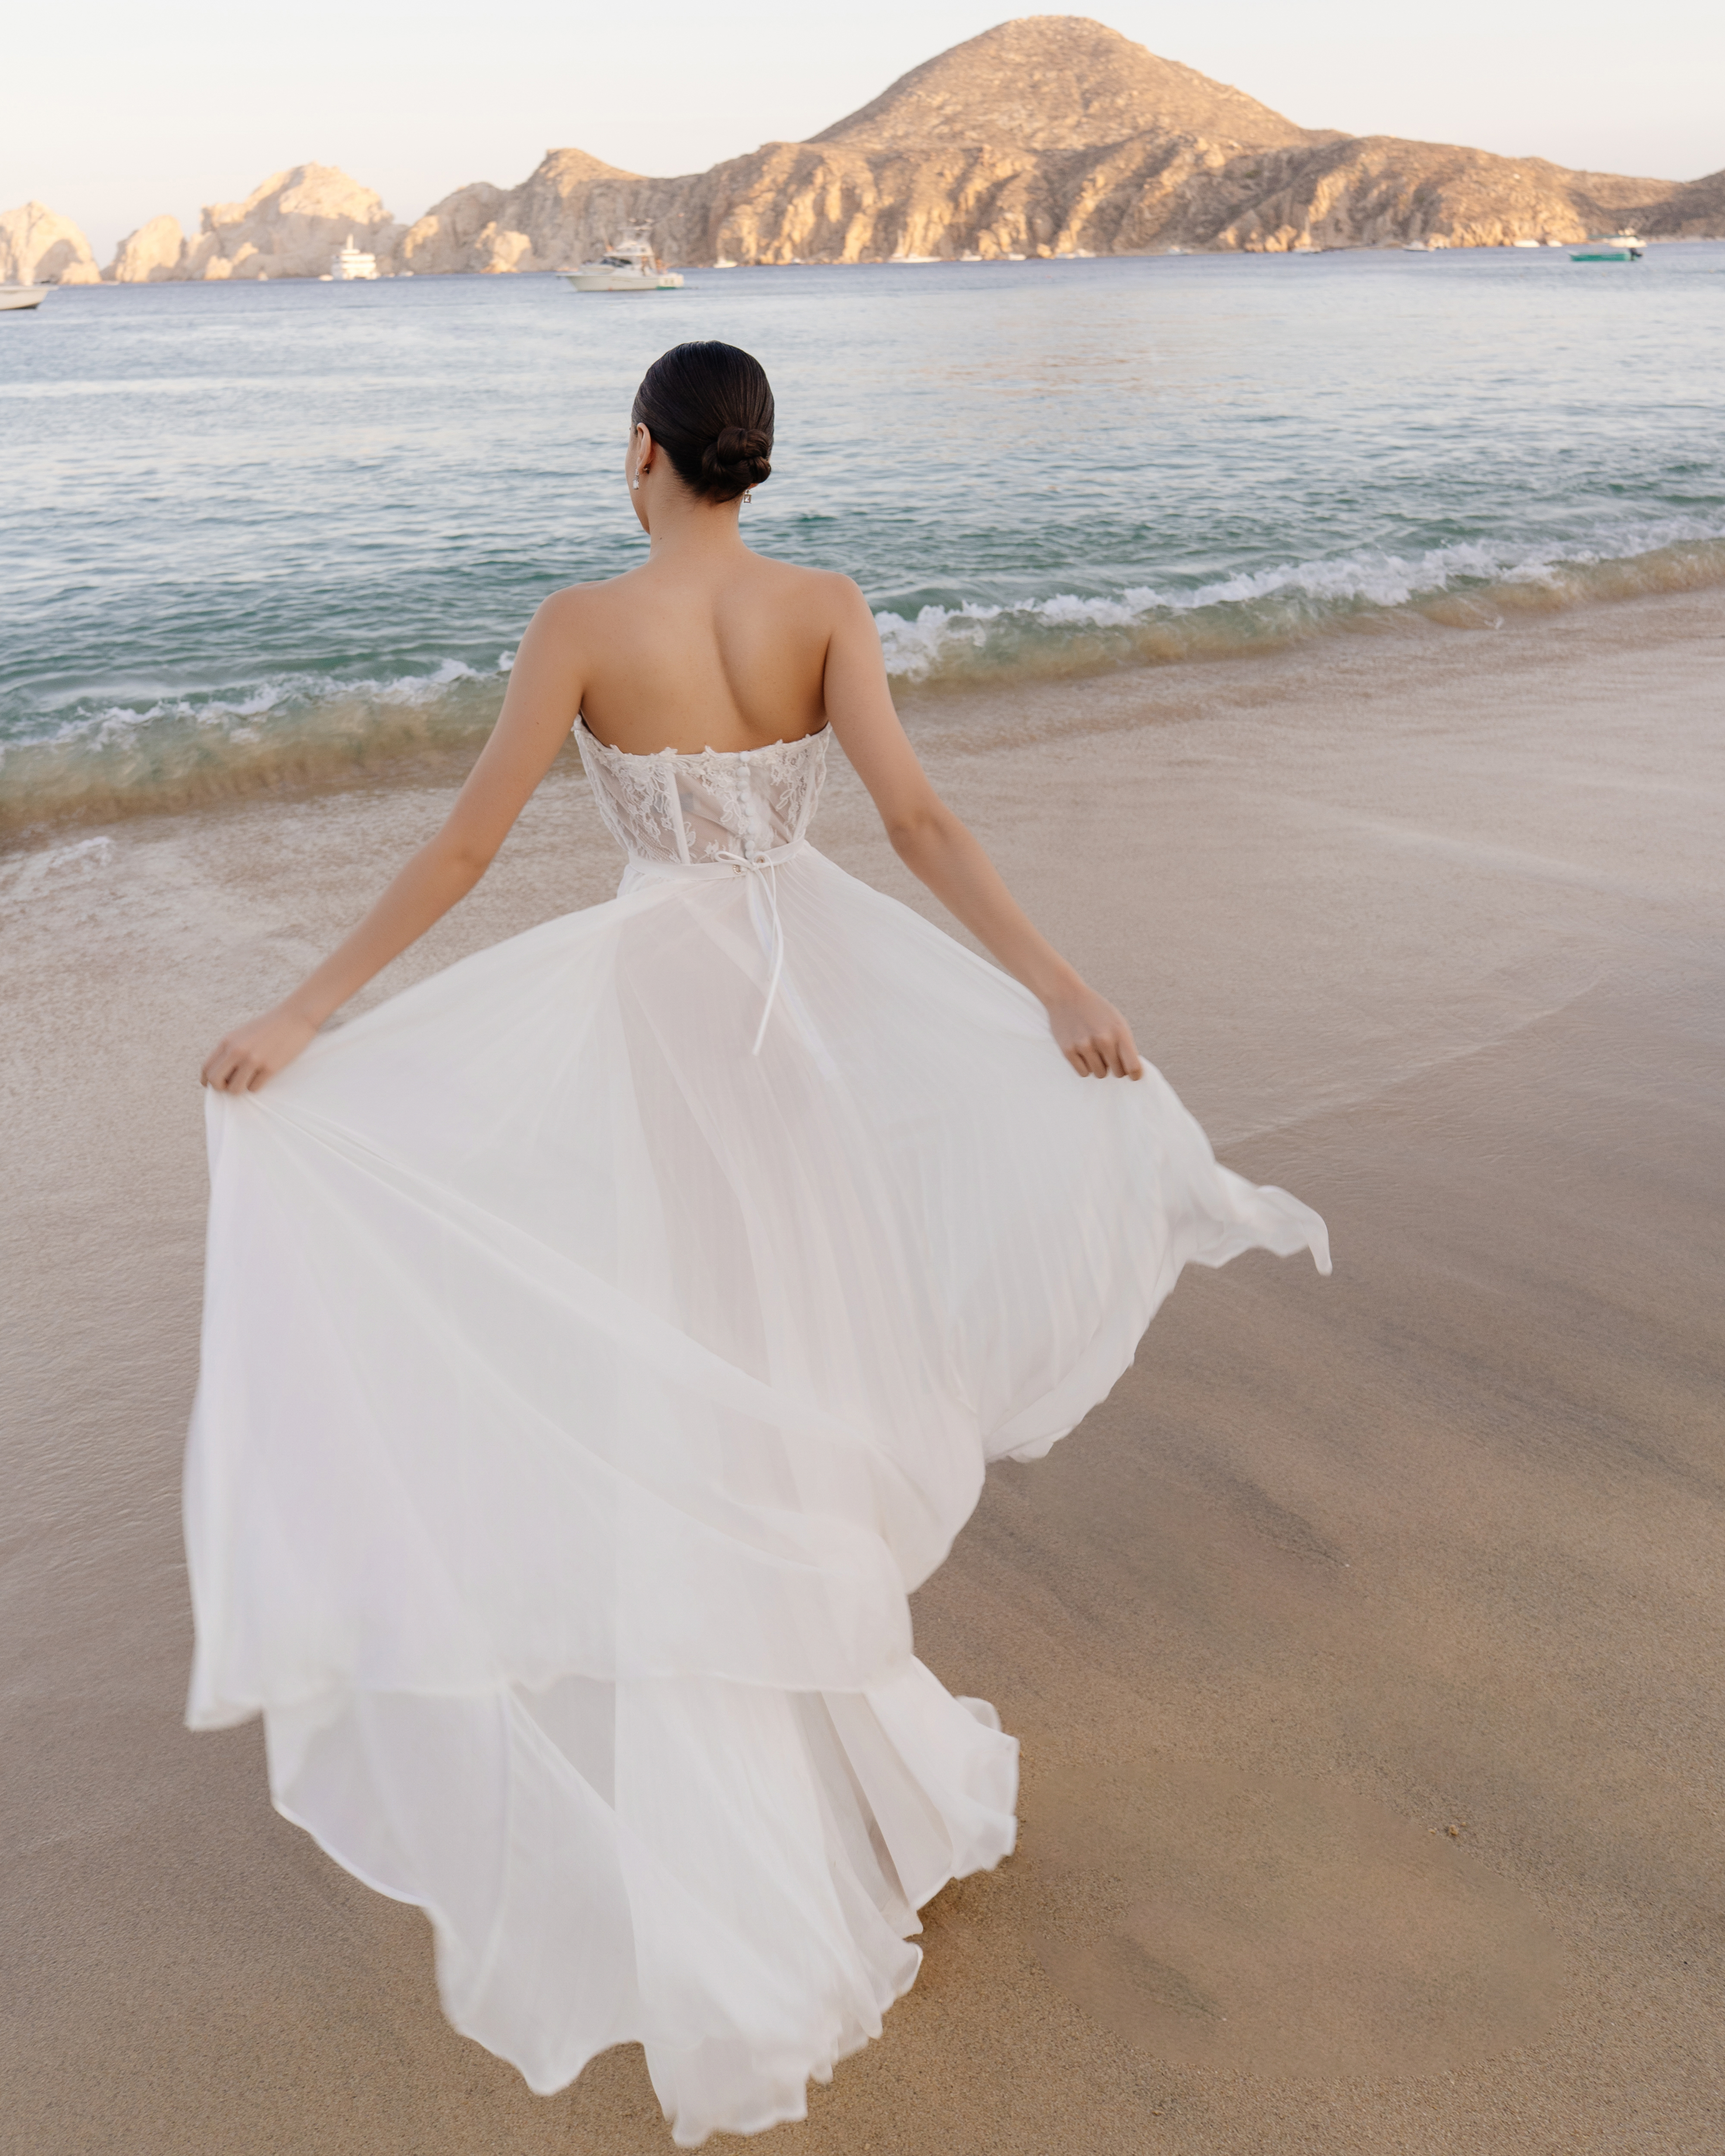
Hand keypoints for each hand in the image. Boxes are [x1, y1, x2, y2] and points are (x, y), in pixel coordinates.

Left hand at [201, 1004, 319, 1092]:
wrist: (296, 1016)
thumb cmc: (270, 1025)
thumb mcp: (242, 1033)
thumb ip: (230, 1049)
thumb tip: (222, 1073)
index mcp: (227, 1041)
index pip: (206, 1068)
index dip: (209, 1081)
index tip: (218, 1084)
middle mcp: (237, 1051)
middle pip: (215, 1082)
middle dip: (222, 1088)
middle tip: (233, 1085)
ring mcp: (253, 1060)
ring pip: (235, 1090)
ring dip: (241, 1089)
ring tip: (250, 1081)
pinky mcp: (269, 1068)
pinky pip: (254, 1089)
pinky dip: (257, 1086)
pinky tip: (264, 1076)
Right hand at [1045, 984, 1143, 1078]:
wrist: (1066, 996)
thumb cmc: (1096, 1010)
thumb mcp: (1117, 1021)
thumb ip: (1125, 1044)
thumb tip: (1132, 1070)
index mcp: (1119, 1032)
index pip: (1133, 1067)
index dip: (1135, 1074)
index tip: (1133, 1075)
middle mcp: (1103, 1040)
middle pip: (1117, 1073)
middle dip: (1116, 1068)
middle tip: (1109, 1056)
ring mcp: (1084, 1046)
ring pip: (1100, 1074)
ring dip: (1099, 1067)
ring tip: (1094, 1051)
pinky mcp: (1068, 1050)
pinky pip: (1083, 1073)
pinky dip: (1085, 1066)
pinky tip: (1083, 1052)